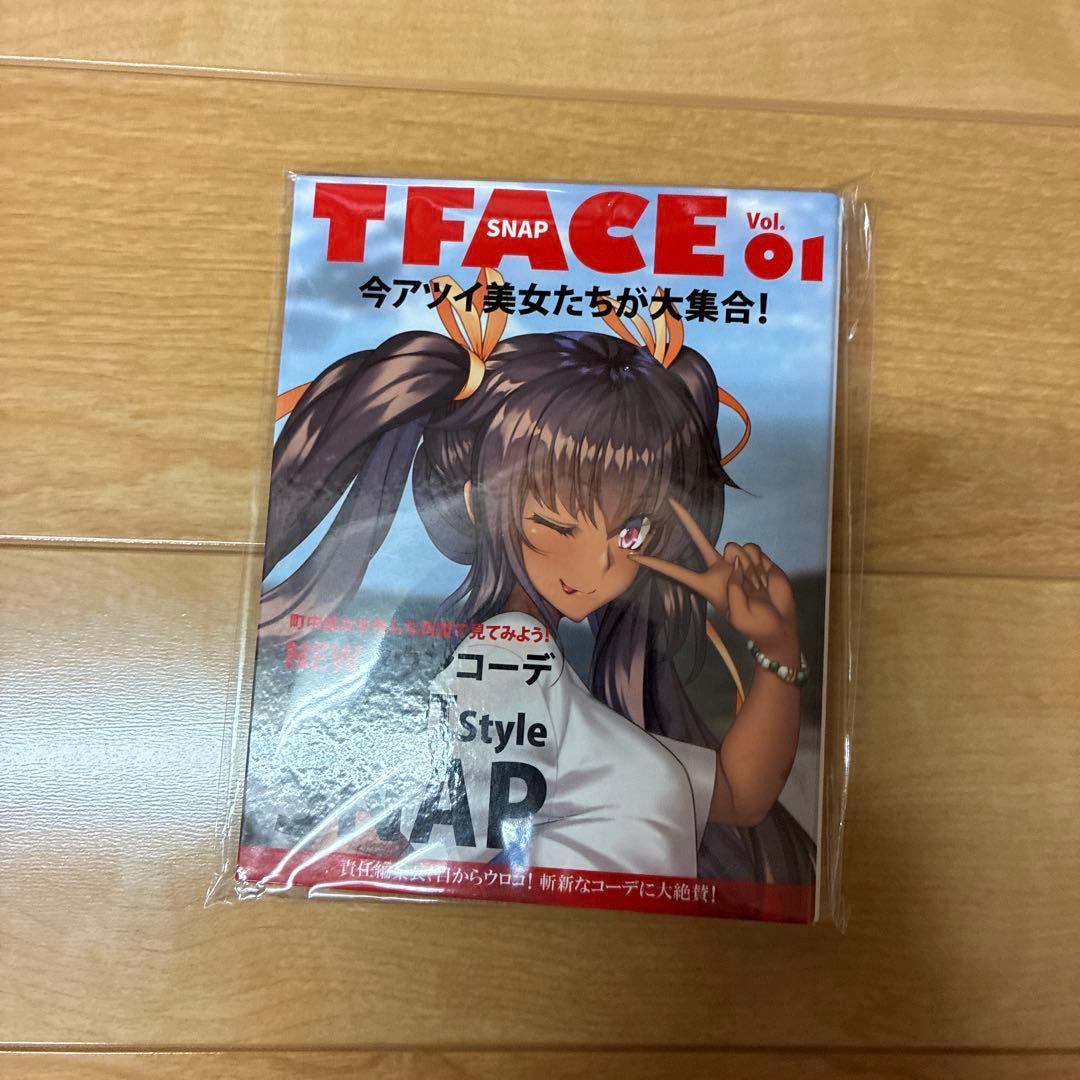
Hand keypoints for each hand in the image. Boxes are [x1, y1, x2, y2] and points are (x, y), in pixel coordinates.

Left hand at [629, 499, 798, 659]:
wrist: (779, 622)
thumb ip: (733, 588)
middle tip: (671, 501)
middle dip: (686, 520)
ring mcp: (736, 561)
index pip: (675, 572)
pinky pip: (752, 548)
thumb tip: (735, 561)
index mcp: (706, 584)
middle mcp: (719, 568)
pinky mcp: (755, 556)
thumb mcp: (739, 615)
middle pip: (699, 540)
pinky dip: (759, 561)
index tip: (633, 556)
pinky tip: (763, 577)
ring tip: (755, 585)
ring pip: (734, 547)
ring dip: (748, 567)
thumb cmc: (755, 625)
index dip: (655, 564)